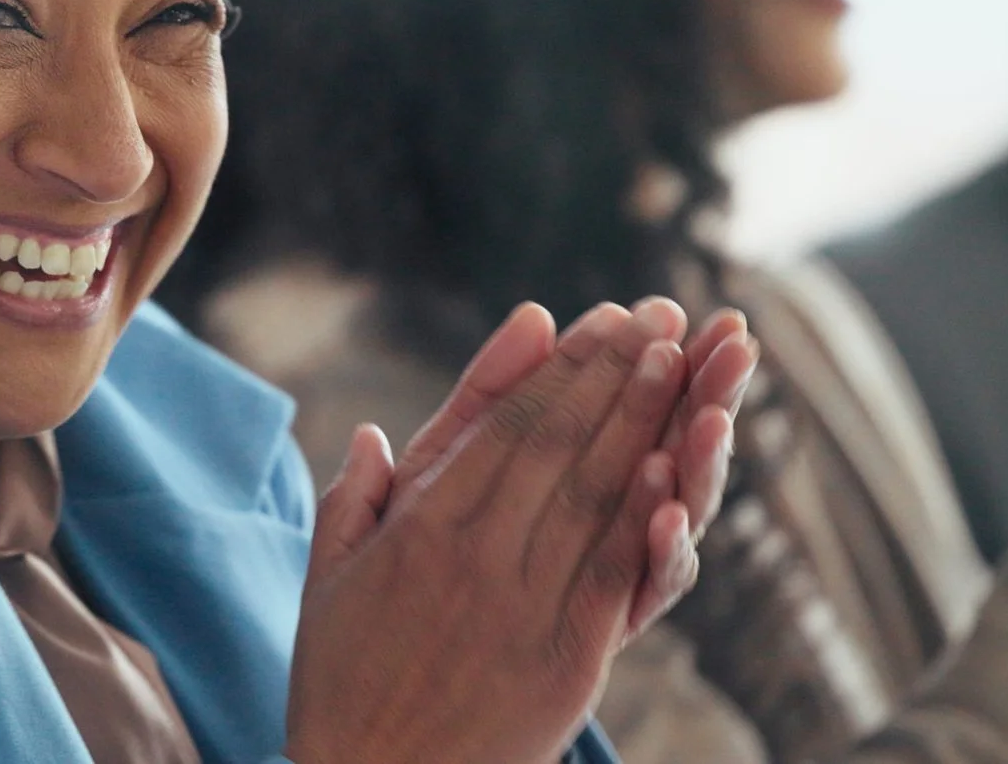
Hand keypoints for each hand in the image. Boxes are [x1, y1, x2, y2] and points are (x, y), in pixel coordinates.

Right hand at [284, 300, 705, 763]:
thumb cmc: (341, 688)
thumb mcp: (325, 583)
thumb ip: (352, 502)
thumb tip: (375, 434)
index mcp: (419, 530)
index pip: (505, 428)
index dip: (559, 369)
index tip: (599, 321)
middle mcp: (475, 557)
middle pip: (559, 445)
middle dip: (613, 375)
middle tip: (657, 318)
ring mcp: (524, 607)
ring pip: (594, 495)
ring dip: (642, 423)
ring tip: (681, 364)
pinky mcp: (566, 661)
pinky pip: (613, 575)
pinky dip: (647, 519)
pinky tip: (674, 471)